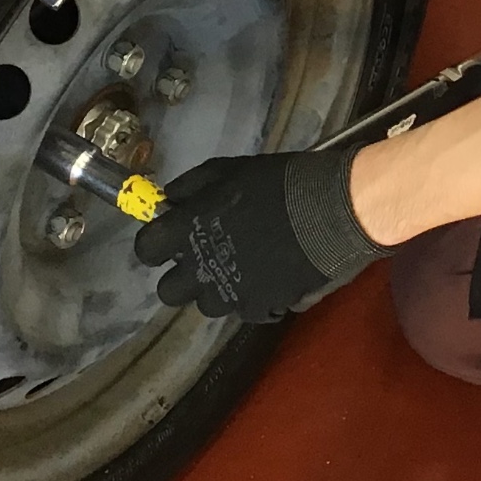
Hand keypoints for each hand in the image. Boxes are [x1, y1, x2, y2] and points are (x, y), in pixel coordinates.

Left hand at [134, 149, 392, 323]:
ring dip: (218, 288)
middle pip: (169, 290)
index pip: (146, 250)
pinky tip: (270, 276)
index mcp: (186, 231)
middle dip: (184, 275)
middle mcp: (199, 269)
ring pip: (206, 304)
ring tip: (244, 267)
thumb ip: (190, 187)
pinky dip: (253, 297)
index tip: (173, 237)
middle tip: (207, 256)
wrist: (333, 211)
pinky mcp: (259, 308)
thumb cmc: (279, 183)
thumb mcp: (229, 170)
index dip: (158, 244)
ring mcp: (228, 294)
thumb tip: (168, 200)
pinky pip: (243, 310)